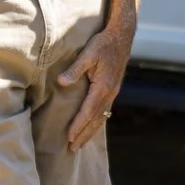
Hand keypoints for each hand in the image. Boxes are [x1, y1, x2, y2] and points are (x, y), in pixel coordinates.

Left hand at [58, 24, 133, 149]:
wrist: (122, 36)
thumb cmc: (103, 43)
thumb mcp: (88, 54)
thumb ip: (75, 69)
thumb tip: (61, 82)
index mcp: (103, 87)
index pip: (88, 111)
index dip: (78, 125)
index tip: (69, 138)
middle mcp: (110, 93)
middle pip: (96, 119)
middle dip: (84, 134)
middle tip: (72, 149)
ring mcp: (113, 92)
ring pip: (102, 117)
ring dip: (91, 131)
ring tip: (81, 143)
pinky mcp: (113, 89)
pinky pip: (105, 110)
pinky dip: (98, 121)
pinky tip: (93, 126)